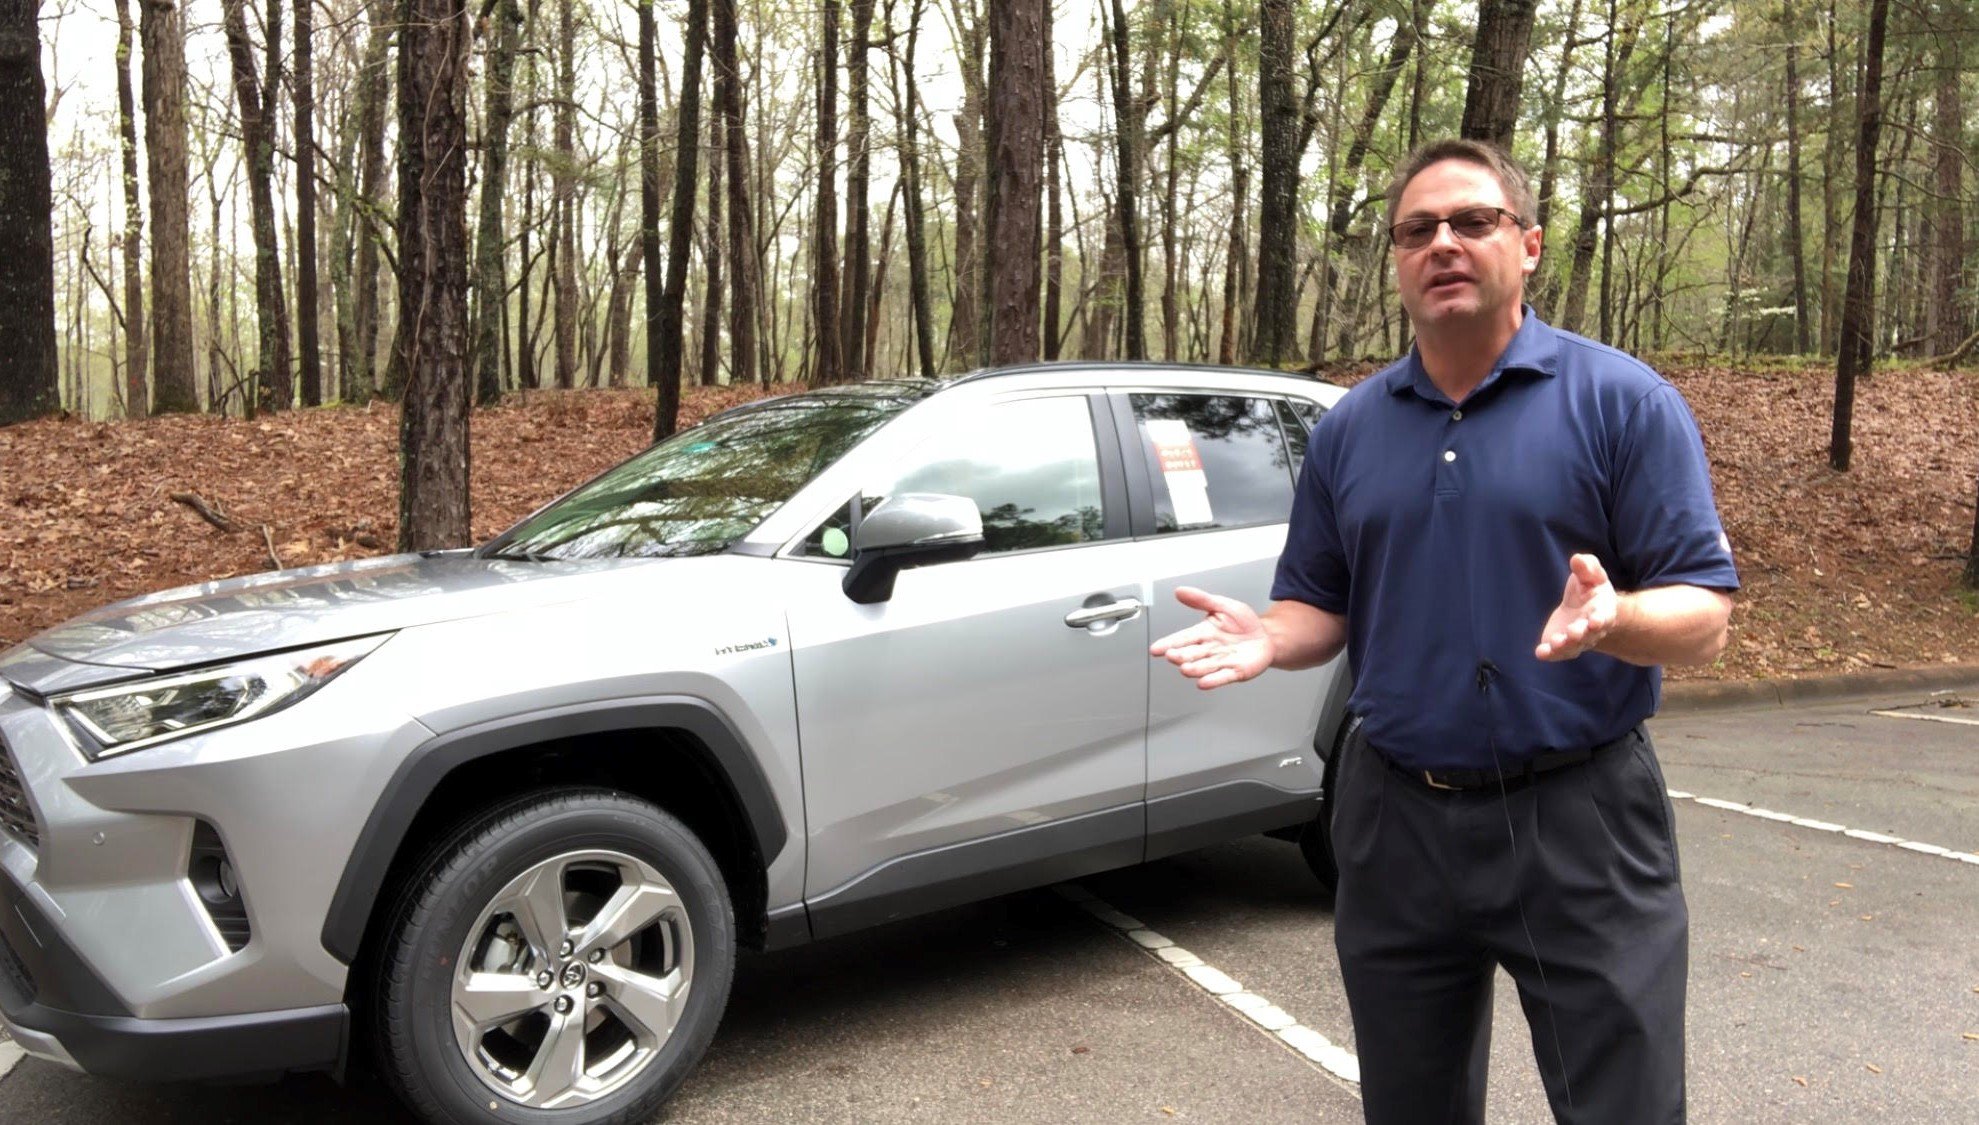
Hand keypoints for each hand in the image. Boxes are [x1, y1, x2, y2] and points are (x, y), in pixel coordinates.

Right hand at [1150, 587, 1274, 688]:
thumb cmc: (1243, 623)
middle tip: (1172, 656)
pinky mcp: (1236, 672)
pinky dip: (1213, 680)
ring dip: (1194, 669)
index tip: (1156, 649)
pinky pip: (1223, 677)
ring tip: (1185, 669)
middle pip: (1191, 654)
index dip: (1168, 643)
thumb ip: (1201, 600)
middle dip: (1180, 656)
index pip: (1182, 638)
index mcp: (1203, 633)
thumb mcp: (1223, 605)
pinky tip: (1203, 683)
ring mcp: (1222, 662)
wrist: (1266, 636)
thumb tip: (1180, 591)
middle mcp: (1209, 649)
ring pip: (1204, 667)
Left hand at [1535, 553, 1618, 660]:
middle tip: (1573, 632)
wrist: (1584, 610)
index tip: (1595, 621)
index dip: (1599, 620)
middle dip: (1580, 634)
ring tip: (1555, 643)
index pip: (1603, 618)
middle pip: (1587, 635)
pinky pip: (1556, 653)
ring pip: (1572, 647)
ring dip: (1564, 646)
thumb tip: (1577, 559)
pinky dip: (1549, 654)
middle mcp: (1591, 631)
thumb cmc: (1590, 590)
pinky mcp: (1561, 646)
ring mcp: (1576, 641)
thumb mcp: (1592, 575)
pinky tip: (1540, 653)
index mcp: (1603, 612)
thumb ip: (1587, 567)